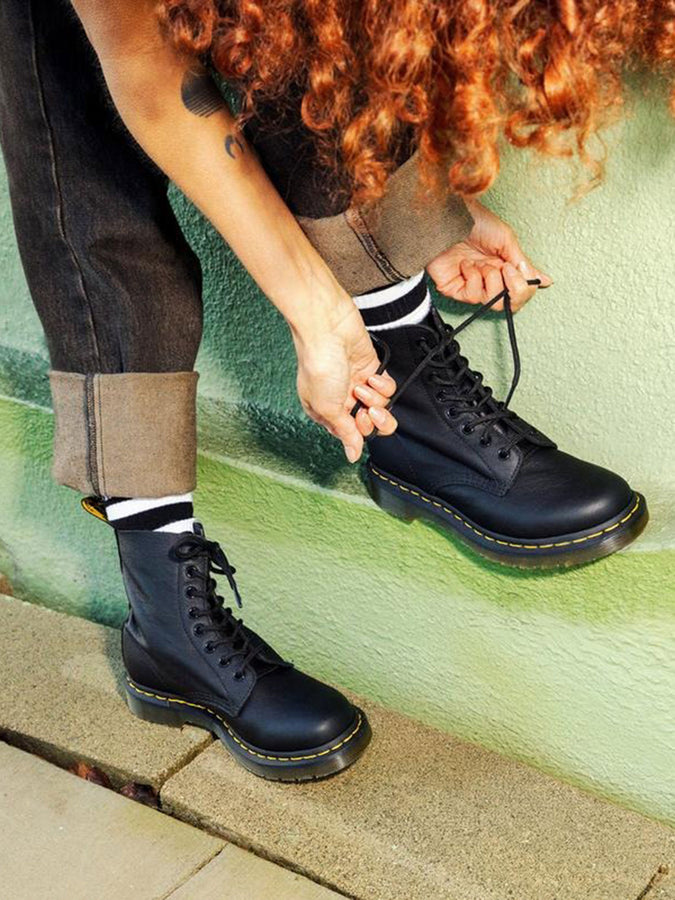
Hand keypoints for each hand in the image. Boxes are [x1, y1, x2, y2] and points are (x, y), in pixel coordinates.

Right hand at [293, 301, 396, 461]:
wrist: (327, 328)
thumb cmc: (318, 363)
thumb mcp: (327, 407)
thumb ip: (344, 432)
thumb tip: (352, 454)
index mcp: (325, 411)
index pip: (351, 434)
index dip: (359, 431)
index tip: (358, 420)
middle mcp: (341, 399)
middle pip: (370, 423)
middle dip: (373, 419)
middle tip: (368, 409)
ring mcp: (357, 383)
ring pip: (380, 405)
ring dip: (375, 397)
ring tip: (362, 385)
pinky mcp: (371, 368)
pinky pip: (386, 386)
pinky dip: (382, 383)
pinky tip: (371, 376)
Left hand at [427, 199, 552, 310]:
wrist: (451, 218)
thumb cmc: (476, 223)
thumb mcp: (507, 241)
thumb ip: (523, 264)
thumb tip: (544, 281)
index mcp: (504, 269)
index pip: (520, 293)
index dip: (524, 288)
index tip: (519, 270)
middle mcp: (490, 280)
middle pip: (508, 305)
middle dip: (512, 289)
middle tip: (506, 269)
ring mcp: (473, 286)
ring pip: (492, 302)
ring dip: (491, 279)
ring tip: (483, 263)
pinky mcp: (455, 290)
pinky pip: (473, 297)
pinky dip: (474, 279)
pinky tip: (466, 265)